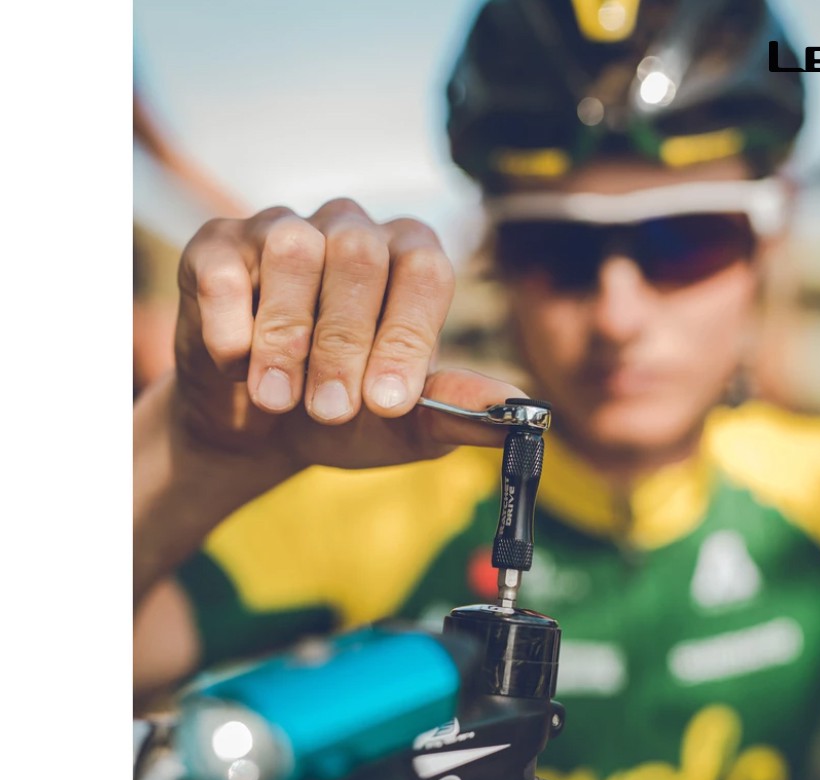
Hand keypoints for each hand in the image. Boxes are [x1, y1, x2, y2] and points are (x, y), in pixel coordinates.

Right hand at [172, 199, 521, 472]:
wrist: (261, 429)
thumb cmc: (343, 417)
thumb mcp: (404, 426)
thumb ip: (458, 412)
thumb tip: (523, 413)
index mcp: (409, 261)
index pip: (424, 272)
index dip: (408, 334)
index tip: (389, 401)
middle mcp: (352, 231)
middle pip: (361, 257)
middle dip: (345, 345)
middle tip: (331, 410)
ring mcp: (283, 231)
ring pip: (293, 250)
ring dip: (287, 336)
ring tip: (279, 398)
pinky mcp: (218, 247)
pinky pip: (224, 266)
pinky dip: (229, 321)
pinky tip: (233, 363)